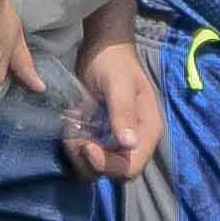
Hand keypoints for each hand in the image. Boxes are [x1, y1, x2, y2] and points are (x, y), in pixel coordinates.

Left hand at [61, 33, 164, 181]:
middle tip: (74, 134)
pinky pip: (86, 155)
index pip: (131, 167)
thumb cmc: (113, 62)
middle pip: (113, 172)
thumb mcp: (118, 84)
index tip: (86, 145)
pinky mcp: (102, 138)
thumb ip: (123, 111)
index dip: (107, 164)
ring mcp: (118, 142)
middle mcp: (136, 141)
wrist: (102, 49)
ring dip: (78, 153)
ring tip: (71, 127)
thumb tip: (130, 143)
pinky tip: (71, 125)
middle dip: (89, 158)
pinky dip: (75, 145)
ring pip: (96, 167)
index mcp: (148, 130)